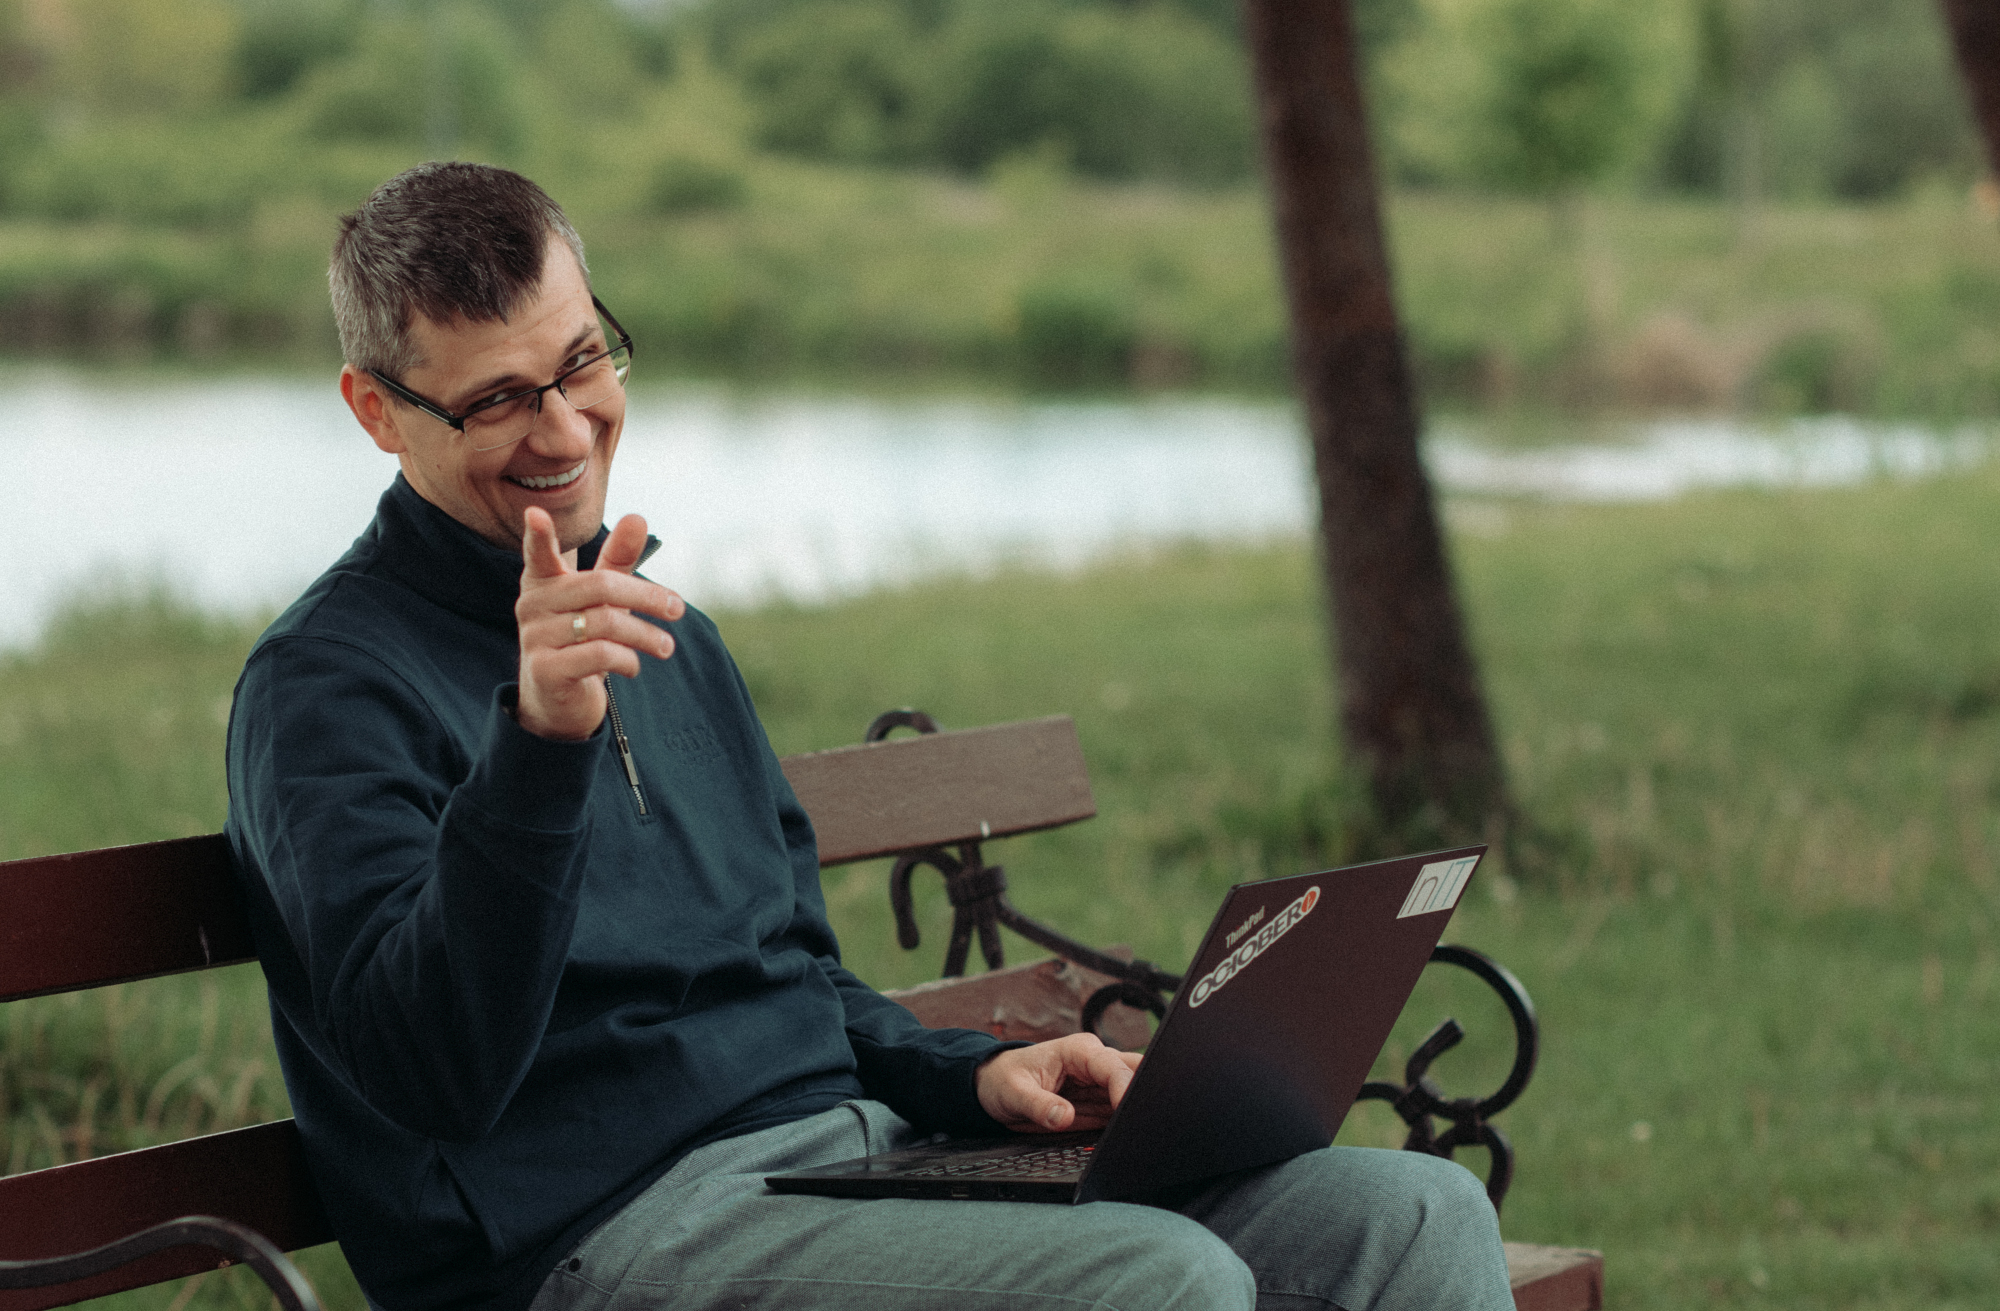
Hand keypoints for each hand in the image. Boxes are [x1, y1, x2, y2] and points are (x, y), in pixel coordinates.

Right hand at [515, 507, 684, 740]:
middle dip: (647, 596)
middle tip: (677, 609)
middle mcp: (532, 605)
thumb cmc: (583, 637)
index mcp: (543, 581)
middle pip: (601, 586)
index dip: (538, 535)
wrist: (560, 700)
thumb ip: (617, 560)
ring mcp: (534, 638)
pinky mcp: (546, 670)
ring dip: (646, 636)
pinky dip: (627, 660)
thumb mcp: (603, 598)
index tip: (536, 512)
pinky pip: (600, 655)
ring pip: (606, 623)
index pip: (538, 554)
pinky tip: (633, 666)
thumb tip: (637, 517)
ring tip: (666, 647)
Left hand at [975, 1033, 1143, 1132]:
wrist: (995, 1086)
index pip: (1114, 1066)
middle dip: (1143, 1093)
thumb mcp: (1014, 1093)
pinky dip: (1126, 1123)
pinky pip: (1121, 1113)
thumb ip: (1038, 1105)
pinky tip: (1125, 1135)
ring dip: (1136, 1111)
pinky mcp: (1099, 1103)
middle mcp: (1095, 1063)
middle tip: (1141, 1120)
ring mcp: (1100, 1084)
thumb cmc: (1004, 1079)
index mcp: (1079, 1051)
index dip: (1125, 1088)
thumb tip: (1063, 1116)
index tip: (1125, 1111)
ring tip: (1133, 1131)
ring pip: (1135, 1093)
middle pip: (1136, 1072)